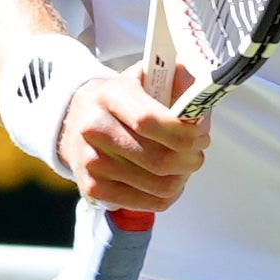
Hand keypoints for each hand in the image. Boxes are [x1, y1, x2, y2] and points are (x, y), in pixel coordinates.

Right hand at [56, 64, 210, 210]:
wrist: (78, 120)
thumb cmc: (123, 100)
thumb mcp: (146, 77)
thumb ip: (178, 79)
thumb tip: (201, 99)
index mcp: (111, 96)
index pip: (149, 121)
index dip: (183, 134)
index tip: (202, 137)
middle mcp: (95, 129)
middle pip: (158, 159)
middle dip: (190, 160)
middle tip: (197, 153)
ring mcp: (91, 162)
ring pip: (158, 185)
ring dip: (182, 178)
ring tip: (185, 165)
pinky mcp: (93, 188)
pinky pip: (147, 203)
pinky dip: (168, 195)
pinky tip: (169, 180)